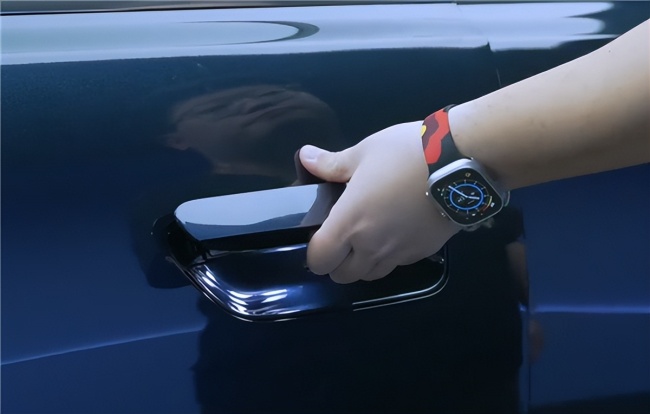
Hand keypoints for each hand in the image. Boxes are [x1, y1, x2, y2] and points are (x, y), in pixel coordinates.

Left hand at [299, 121, 460, 283]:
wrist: (459, 163)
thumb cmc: (405, 154)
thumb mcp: (364, 152)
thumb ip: (331, 163)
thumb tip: (305, 157)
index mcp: (350, 222)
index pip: (319, 259)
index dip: (314, 254)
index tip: (319, 238)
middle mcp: (371, 245)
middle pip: (342, 276)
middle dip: (336, 263)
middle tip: (341, 240)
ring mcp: (399, 253)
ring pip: (370, 275)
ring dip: (362, 265)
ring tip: (366, 241)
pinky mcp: (422, 253)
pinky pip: (397, 265)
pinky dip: (389, 257)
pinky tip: (395, 235)